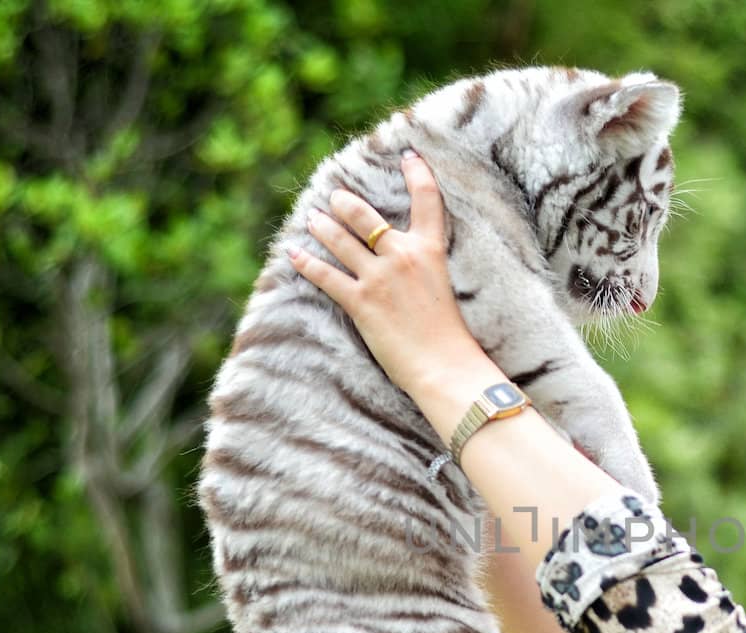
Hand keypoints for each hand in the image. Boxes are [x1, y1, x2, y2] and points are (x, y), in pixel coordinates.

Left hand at [290, 151, 485, 394]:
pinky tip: (294, 252)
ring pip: (341, 240)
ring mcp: (379, 277)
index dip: (418, 173)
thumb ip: (424, 270)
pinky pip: (326, 276)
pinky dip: (306, 262)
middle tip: (336, 197)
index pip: (427, 201)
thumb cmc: (451, 337)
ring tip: (313, 218)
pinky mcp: (361, 301)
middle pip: (367, 217)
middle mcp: (402, 256)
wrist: (445, 365)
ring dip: (323, 226)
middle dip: (347, 203)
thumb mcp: (443, 289)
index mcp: (430, 252)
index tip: (408, 155)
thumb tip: (408, 268)